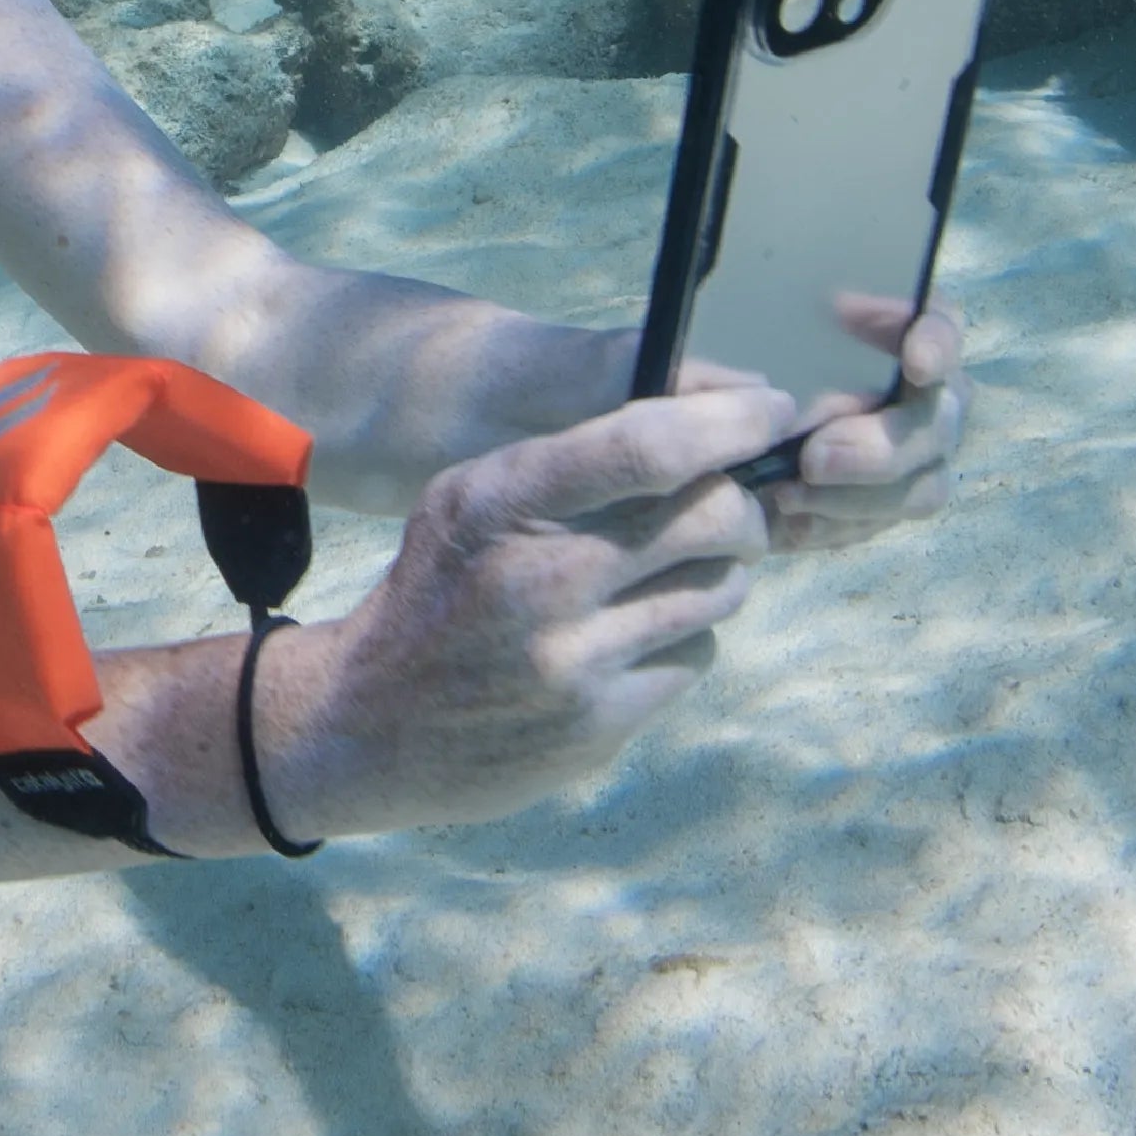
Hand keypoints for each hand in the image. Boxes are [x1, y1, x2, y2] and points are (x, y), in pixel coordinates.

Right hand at [319, 382, 796, 827]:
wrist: (364, 723)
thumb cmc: (439, 587)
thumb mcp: (471, 499)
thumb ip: (569, 463)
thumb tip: (703, 427)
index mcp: (505, 503)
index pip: (646, 447)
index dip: (728, 424)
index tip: (772, 411)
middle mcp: (540, 581)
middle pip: (712, 518)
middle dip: (744, 508)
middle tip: (734, 512)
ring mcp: (573, 663)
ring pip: (719, 591)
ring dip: (715, 578)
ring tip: (669, 580)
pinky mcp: (597, 725)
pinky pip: (695, 657)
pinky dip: (682, 641)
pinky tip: (634, 641)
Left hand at [753, 295, 969, 553]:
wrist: (735, 418)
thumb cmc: (755, 353)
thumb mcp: (759, 329)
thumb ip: (790, 321)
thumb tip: (820, 323)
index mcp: (908, 332)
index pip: (942, 328)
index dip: (938, 345)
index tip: (915, 364)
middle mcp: (930, 395)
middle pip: (936, 423)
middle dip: (879, 447)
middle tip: (815, 460)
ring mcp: (920, 456)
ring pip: (921, 488)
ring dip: (855, 498)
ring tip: (788, 497)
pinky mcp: (889, 504)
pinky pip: (879, 524)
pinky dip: (833, 525)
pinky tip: (788, 523)